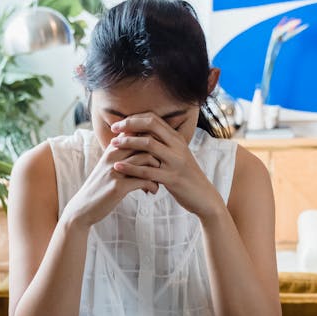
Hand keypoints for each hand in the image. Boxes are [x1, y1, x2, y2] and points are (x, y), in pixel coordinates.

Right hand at [63, 141, 160, 228]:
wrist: (83, 207)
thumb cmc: (100, 187)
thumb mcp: (108, 166)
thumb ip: (122, 155)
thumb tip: (141, 146)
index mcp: (112, 149)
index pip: (136, 133)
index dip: (152, 141)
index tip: (159, 154)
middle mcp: (113, 156)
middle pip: (144, 143)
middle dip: (158, 154)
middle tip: (163, 167)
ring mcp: (115, 170)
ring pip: (147, 159)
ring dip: (158, 170)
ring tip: (159, 181)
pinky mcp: (118, 186)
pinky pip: (144, 180)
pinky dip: (153, 185)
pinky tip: (152, 191)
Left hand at [109, 112, 224, 220]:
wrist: (204, 197)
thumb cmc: (185, 177)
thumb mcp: (176, 156)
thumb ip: (163, 145)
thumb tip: (143, 135)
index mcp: (177, 139)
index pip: (154, 119)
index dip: (135, 118)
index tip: (119, 123)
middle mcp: (177, 146)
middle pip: (151, 126)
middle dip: (130, 125)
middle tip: (113, 129)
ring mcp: (176, 162)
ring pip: (148, 145)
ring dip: (128, 143)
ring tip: (112, 144)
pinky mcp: (172, 178)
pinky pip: (148, 171)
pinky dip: (130, 168)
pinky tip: (117, 167)